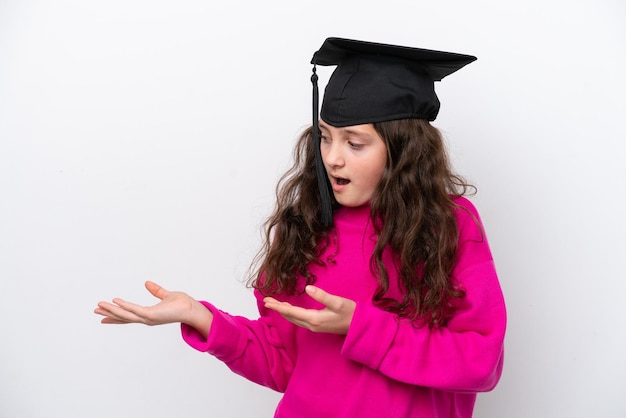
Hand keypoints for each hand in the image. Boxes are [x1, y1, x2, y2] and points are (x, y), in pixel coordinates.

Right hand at [94, 281, 212, 337]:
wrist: (193, 309)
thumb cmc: (182, 304)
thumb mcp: (166, 295)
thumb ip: (156, 290)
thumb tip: (147, 283)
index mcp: (148, 315)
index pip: (129, 316)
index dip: (116, 316)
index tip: (103, 317)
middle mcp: (146, 319)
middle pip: (123, 317)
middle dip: (109, 314)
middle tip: (95, 311)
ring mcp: (148, 318)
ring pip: (125, 315)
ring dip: (112, 310)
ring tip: (99, 305)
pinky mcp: (152, 316)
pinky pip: (135, 310)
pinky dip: (124, 306)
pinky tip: (115, 301)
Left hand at [263, 285, 355, 334]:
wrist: (359, 326)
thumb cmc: (350, 312)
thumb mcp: (337, 302)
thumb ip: (322, 296)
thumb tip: (308, 288)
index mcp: (314, 319)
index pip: (291, 312)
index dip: (278, 306)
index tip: (267, 301)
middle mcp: (311, 325)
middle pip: (290, 316)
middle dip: (278, 308)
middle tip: (266, 300)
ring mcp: (314, 327)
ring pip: (294, 319)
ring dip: (284, 311)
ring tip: (275, 304)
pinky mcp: (317, 326)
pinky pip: (299, 320)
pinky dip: (291, 314)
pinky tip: (290, 310)